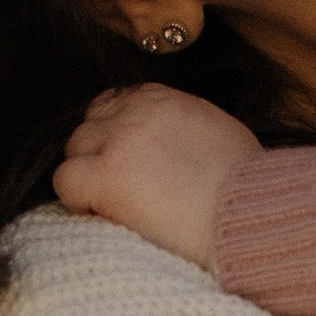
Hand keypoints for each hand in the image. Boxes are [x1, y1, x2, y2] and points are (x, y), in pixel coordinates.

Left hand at [53, 81, 259, 267]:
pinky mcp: (105, 177)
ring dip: (86, 175)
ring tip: (113, 203)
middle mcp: (135, 113)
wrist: (250, 216)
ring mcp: (117, 143)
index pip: (115, 102)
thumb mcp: (217, 132)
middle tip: (120, 186)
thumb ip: (182, 125)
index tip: (126, 159)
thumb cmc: (247, 187)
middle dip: (99, 153)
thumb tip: (170, 142)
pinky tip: (103, 214)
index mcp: (163, 98)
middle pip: (90, 125)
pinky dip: (76, 199)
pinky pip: (65, 181)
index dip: (115, 133)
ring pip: (74, 150)